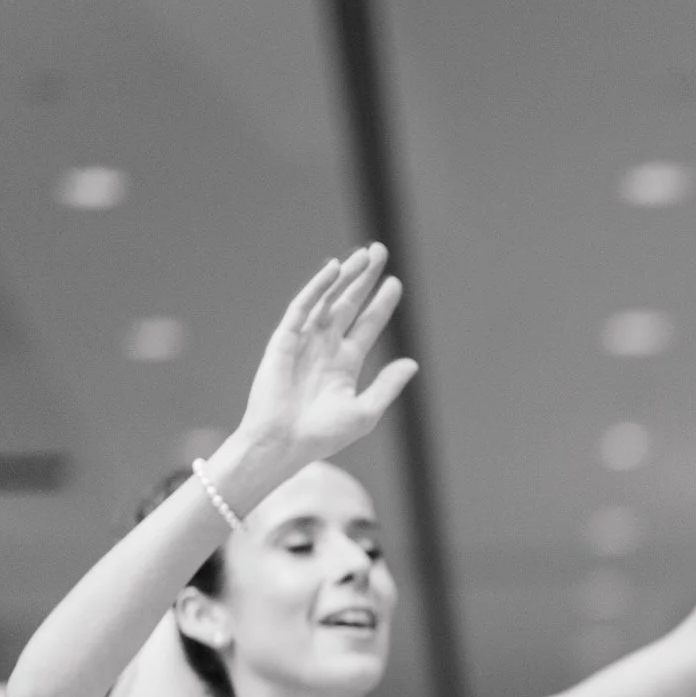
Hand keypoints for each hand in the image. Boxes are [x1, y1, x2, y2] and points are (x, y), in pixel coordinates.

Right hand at [233, 243, 419, 463]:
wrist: (282, 445)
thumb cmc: (321, 436)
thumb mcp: (365, 412)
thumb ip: (387, 385)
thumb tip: (412, 363)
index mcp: (344, 365)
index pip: (367, 325)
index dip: (381, 304)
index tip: (396, 283)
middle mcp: (324, 348)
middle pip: (349, 304)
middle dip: (364, 279)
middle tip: (380, 251)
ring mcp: (304, 341)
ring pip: (328, 299)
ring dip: (346, 276)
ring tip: (365, 255)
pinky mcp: (284, 340)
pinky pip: (303, 306)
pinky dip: (318, 287)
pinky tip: (334, 269)